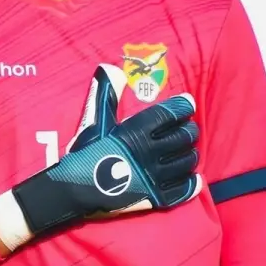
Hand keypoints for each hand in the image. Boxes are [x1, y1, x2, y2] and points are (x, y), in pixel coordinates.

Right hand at [11, 64, 202, 236]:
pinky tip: (192, 177)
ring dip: (190, 153)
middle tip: (186, 129)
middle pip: (184, 136)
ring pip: (187, 161)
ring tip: (186, 151)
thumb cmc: (83, 153)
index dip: (183, 106)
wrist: (73, 190)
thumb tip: (108, 69)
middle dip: (189, 130)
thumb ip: (106, 96)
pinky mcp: (156, 197)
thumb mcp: (95, 122)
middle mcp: (150, 152)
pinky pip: (183, 189)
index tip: (187, 103)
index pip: (170, 114)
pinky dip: (191, 182)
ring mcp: (155, 176)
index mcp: (136, 131)